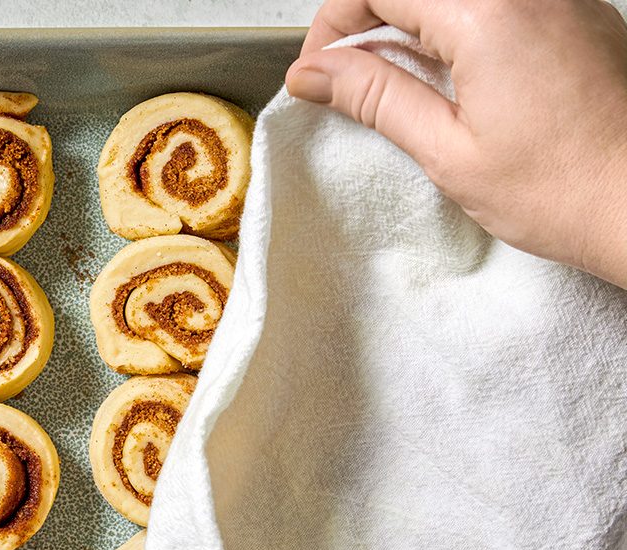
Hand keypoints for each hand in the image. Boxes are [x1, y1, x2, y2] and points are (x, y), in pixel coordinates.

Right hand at [285, 0, 626, 286]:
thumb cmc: (564, 189)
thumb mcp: (446, 150)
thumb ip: (375, 97)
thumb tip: (315, 73)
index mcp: (489, 14)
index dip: (334, 25)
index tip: (319, 70)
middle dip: (367, 19)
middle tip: (347, 76)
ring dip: (411, 24)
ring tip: (399, 83)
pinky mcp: (576, 12)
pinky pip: (497, 2)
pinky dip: (457, 26)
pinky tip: (453, 78)